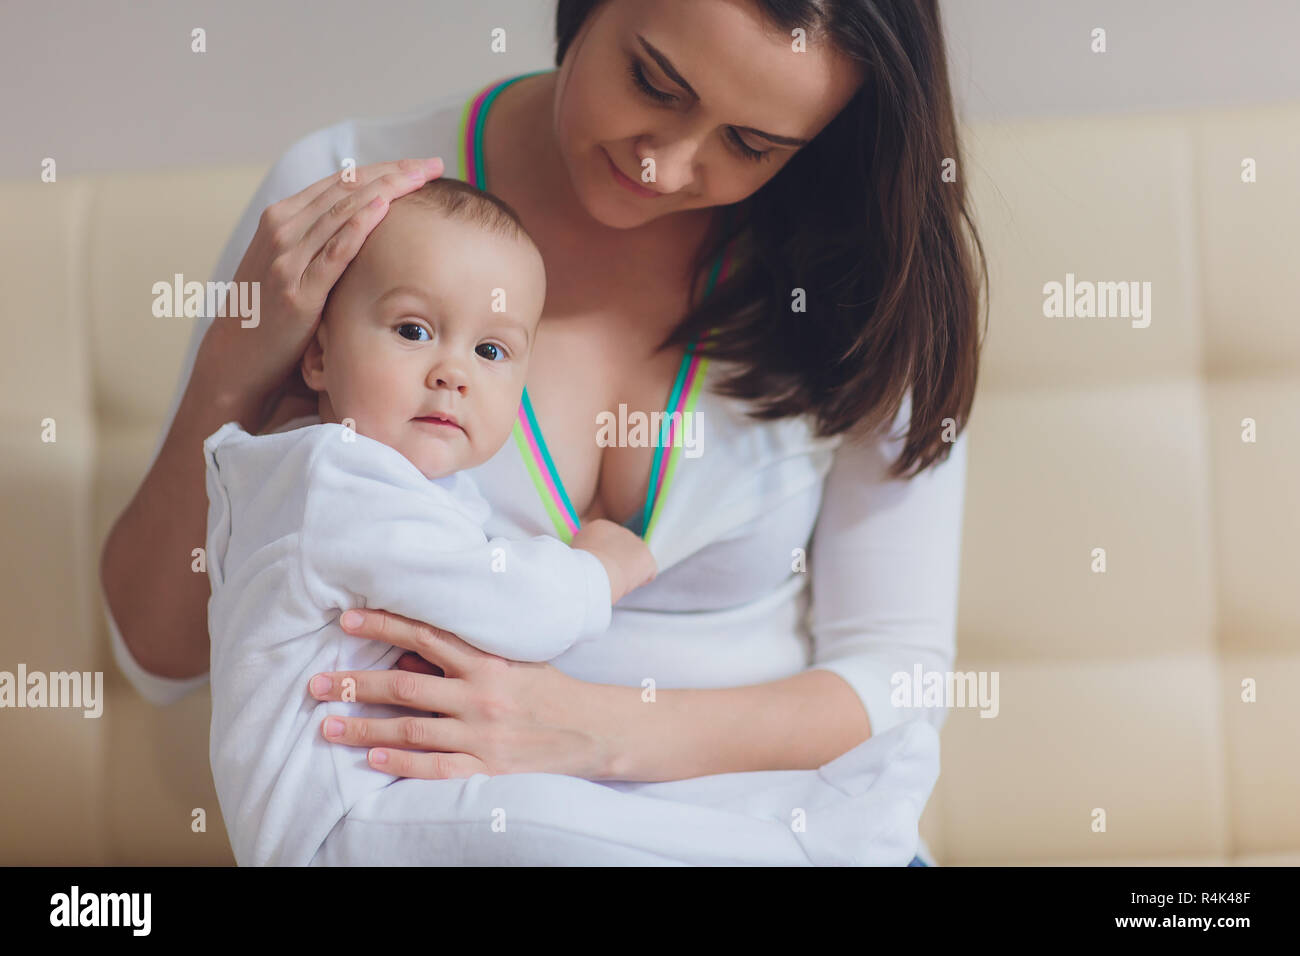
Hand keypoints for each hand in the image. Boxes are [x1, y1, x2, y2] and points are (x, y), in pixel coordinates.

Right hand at [192, 157, 444, 423]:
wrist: (238, 353)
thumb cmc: (273, 309)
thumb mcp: (293, 262)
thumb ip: (320, 239)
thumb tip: (364, 221)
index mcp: (284, 216)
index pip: (342, 180)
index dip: (384, 168)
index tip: (420, 164)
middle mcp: (283, 228)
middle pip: (347, 188)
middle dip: (394, 173)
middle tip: (433, 164)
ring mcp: (288, 257)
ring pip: (343, 211)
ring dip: (386, 190)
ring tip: (420, 177)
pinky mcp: (297, 290)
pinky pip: (333, 252)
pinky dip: (358, 226)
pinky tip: (383, 208)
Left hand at [307, 608, 615, 779]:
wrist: (594, 731)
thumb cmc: (549, 690)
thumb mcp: (515, 658)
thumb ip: (468, 654)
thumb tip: (412, 649)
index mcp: (488, 661)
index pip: (425, 635)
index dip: (383, 625)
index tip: (346, 619)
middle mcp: (481, 695)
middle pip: (405, 685)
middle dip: (355, 684)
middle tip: (316, 683)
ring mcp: (483, 734)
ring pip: (411, 728)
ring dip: (365, 728)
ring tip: (328, 726)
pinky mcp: (488, 768)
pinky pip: (436, 767)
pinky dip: (402, 764)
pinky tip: (373, 760)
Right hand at [570, 518, 657, 602]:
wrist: (594, 571)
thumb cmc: (579, 567)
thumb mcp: (573, 552)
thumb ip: (584, 550)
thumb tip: (588, 557)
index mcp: (600, 526)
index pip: (607, 542)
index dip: (603, 557)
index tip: (596, 567)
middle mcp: (621, 530)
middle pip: (622, 550)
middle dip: (617, 562)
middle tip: (605, 576)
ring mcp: (637, 543)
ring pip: (635, 561)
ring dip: (628, 571)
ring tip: (615, 581)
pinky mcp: (648, 558)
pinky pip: (648, 573)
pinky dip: (640, 581)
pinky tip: (628, 585)